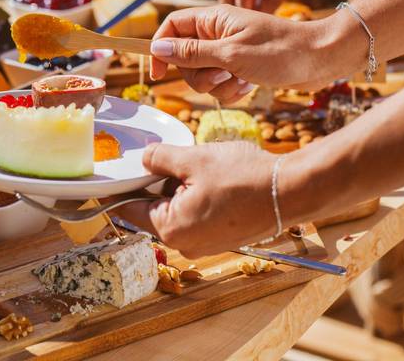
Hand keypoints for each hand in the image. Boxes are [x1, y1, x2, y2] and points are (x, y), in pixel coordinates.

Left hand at [116, 142, 278, 257]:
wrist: (291, 191)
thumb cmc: (243, 177)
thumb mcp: (193, 159)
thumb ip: (161, 159)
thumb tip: (144, 158)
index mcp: (170, 228)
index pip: (131, 208)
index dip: (123, 188)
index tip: (112, 178)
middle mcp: (185, 244)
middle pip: (155, 208)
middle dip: (160, 184)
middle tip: (173, 159)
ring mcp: (205, 244)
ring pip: (178, 210)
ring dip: (181, 188)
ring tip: (201, 167)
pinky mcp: (222, 238)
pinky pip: (198, 215)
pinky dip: (199, 196)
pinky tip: (214, 178)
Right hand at [150, 4, 349, 97]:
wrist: (321, 59)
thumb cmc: (280, 51)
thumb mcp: (231, 54)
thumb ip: (192, 52)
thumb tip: (158, 47)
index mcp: (213, 19)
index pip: (171, 27)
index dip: (159, 48)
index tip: (158, 73)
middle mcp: (218, 33)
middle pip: (184, 58)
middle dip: (198, 75)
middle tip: (222, 74)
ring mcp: (229, 51)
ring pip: (202, 76)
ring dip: (218, 86)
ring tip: (242, 80)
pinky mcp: (241, 67)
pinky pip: (221, 85)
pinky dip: (232, 90)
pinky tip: (250, 86)